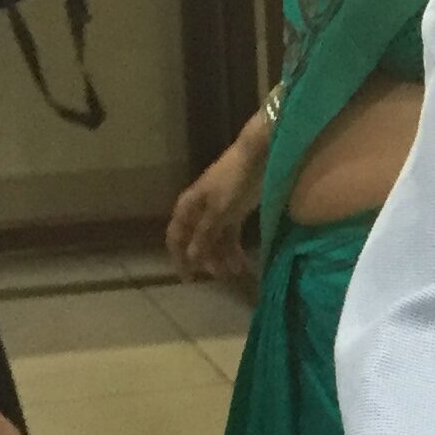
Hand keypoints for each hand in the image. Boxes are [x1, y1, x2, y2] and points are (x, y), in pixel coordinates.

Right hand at [167, 134, 263, 279]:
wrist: (258, 156)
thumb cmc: (234, 181)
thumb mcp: (219, 211)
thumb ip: (205, 234)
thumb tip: (190, 256)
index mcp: (188, 207)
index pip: (175, 236)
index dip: (178, 257)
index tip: (187, 278)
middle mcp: (199, 210)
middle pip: (197, 241)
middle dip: (206, 260)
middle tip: (220, 276)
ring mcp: (218, 211)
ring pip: (215, 240)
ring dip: (223, 257)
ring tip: (237, 272)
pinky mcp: (235, 211)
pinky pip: (230, 234)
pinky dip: (234, 248)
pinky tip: (242, 263)